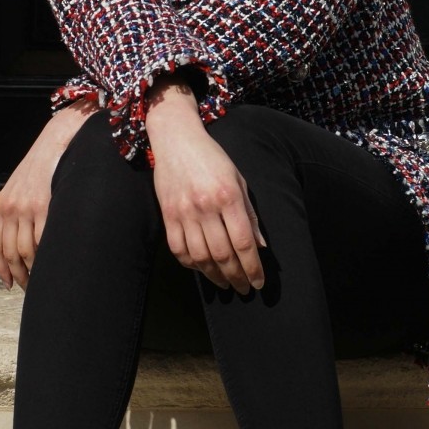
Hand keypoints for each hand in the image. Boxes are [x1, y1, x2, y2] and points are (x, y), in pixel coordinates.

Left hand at [0, 98, 96, 291]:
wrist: (56, 142)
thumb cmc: (42, 167)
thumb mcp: (20, 188)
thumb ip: (16, 211)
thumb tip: (20, 240)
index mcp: (1, 205)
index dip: (0, 268)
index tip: (9, 283)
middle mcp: (10, 208)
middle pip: (9, 252)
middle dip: (17, 275)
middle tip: (27, 288)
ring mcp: (27, 207)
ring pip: (25, 251)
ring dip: (32, 270)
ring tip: (41, 279)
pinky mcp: (45, 205)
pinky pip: (42, 240)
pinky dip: (45, 256)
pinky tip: (50, 264)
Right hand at [146, 81, 266, 295]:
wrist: (177, 140)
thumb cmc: (213, 158)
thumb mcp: (239, 180)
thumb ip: (250, 214)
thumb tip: (260, 246)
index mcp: (228, 196)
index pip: (244, 242)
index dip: (253, 267)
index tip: (258, 282)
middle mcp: (206, 206)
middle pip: (223, 254)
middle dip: (236, 276)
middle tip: (244, 288)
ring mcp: (184, 212)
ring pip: (200, 256)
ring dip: (215, 276)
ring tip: (226, 284)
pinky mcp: (167, 215)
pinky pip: (178, 249)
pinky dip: (191, 264)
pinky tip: (202, 268)